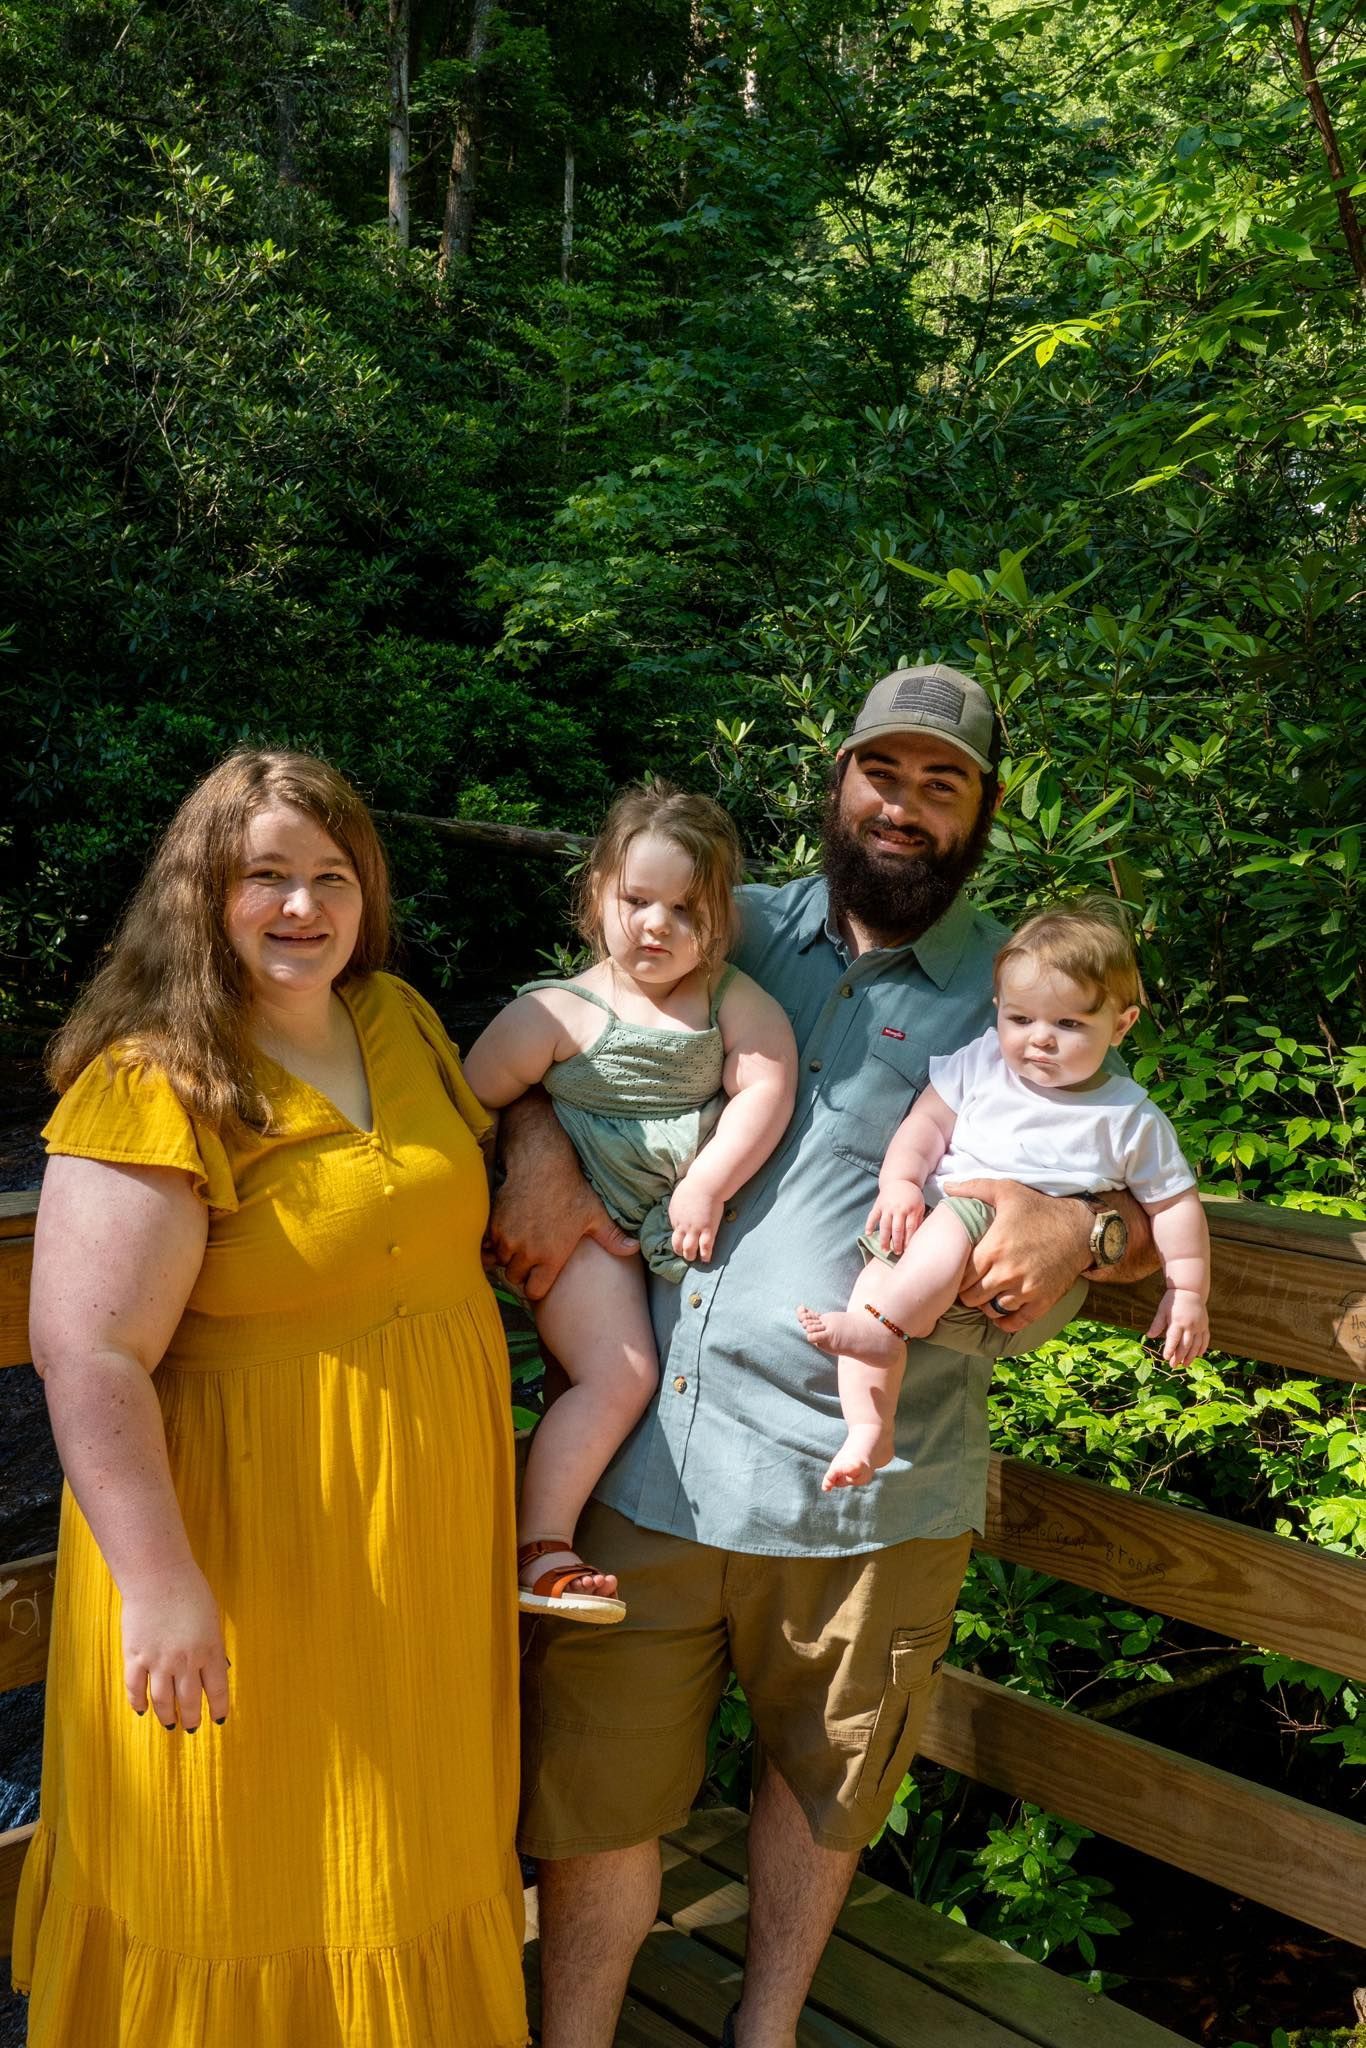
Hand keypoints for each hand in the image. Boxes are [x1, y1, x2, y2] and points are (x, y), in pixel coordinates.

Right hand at [121, 1567, 228, 1731]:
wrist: (158, 1576)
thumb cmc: (190, 1591)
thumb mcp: (211, 1619)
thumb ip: (212, 1645)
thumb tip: (215, 1668)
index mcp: (210, 1650)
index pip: (216, 1689)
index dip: (217, 1708)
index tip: (217, 1720)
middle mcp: (185, 1662)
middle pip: (189, 1700)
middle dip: (191, 1717)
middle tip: (192, 1727)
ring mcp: (159, 1661)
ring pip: (163, 1700)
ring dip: (166, 1715)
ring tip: (169, 1724)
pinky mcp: (136, 1656)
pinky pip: (135, 1687)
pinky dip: (138, 1702)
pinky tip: (141, 1710)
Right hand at [488, 1094, 636, 1300]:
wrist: (541, 1164)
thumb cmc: (572, 1190)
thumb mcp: (595, 1214)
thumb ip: (612, 1237)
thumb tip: (635, 1248)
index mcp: (551, 1257)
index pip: (534, 1291)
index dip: (536, 1288)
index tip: (538, 1280)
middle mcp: (527, 1252)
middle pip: (515, 1278)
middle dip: (520, 1273)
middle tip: (528, 1261)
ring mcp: (507, 1239)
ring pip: (500, 1261)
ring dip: (507, 1257)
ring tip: (518, 1245)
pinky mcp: (494, 1225)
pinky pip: (489, 1244)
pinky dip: (494, 1242)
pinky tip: (506, 1232)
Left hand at [670, 1170, 723, 1264]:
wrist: (705, 1184)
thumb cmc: (694, 1184)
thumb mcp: (680, 1194)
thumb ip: (679, 1204)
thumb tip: (682, 1206)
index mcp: (674, 1215)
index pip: (674, 1230)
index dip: (679, 1234)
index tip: (683, 1237)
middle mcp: (682, 1225)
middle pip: (677, 1244)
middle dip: (679, 1251)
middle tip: (683, 1254)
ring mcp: (695, 1229)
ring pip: (689, 1249)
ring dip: (690, 1256)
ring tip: (693, 1258)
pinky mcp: (707, 1230)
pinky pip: (705, 1247)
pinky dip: (705, 1255)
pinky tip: (706, 1259)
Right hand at [866, 1178, 924, 1257]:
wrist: (900, 1180)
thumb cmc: (912, 1196)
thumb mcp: (920, 1206)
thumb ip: (919, 1220)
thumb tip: (917, 1237)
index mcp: (911, 1209)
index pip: (910, 1228)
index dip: (908, 1240)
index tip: (907, 1250)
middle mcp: (899, 1209)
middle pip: (897, 1229)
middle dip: (897, 1243)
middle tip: (897, 1253)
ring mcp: (887, 1207)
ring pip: (885, 1225)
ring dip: (884, 1238)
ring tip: (884, 1249)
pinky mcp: (878, 1205)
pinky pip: (872, 1216)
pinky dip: (869, 1225)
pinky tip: (869, 1234)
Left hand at [948, 1178, 1090, 1332]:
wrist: (1081, 1228)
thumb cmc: (1040, 1209)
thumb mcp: (1007, 1191)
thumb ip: (974, 1188)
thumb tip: (947, 1186)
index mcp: (993, 1249)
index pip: (961, 1277)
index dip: (958, 1275)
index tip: (961, 1270)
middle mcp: (1007, 1273)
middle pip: (972, 1297)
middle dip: (969, 1291)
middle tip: (973, 1283)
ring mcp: (1026, 1290)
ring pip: (992, 1310)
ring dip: (987, 1303)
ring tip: (989, 1293)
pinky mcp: (1043, 1301)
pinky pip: (1016, 1322)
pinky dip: (1006, 1321)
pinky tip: (1002, 1312)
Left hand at [1146, 1287, 1209, 1367]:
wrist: (1190, 1290)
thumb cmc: (1173, 1301)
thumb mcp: (1162, 1310)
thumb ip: (1157, 1324)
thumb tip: (1149, 1336)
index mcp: (1178, 1322)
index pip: (1173, 1339)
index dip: (1169, 1350)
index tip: (1165, 1358)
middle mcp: (1190, 1326)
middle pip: (1185, 1345)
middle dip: (1179, 1357)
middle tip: (1173, 1365)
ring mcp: (1199, 1326)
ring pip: (1196, 1345)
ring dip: (1191, 1356)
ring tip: (1185, 1365)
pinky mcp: (1205, 1325)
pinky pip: (1205, 1340)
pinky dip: (1202, 1348)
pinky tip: (1198, 1355)